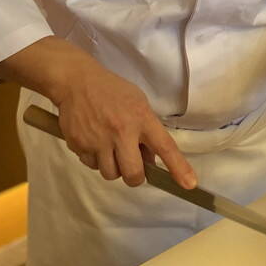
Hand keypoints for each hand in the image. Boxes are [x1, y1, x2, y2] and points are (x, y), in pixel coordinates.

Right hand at [0, 36, 196, 188]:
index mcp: (142, 119)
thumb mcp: (138, 103)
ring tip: (109, 149)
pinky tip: (93, 141)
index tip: (189, 184)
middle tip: (132, 167)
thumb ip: (147, 131)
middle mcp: (122, 132)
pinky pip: (91, 165)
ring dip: (113, 167)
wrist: (76, 82)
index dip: (178, 167)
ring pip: (110, 174)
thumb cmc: (112, 91)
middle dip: (134, 176)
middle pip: (133, 174)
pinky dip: (94, 159)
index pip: (165, 146)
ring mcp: (99, 140)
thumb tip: (150, 160)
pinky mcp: (79, 145)